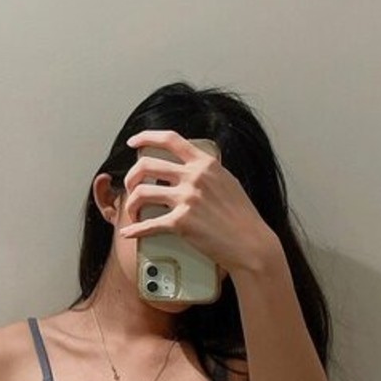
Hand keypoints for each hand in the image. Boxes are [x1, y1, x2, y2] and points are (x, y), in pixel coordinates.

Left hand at [118, 128, 280, 276]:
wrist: (251, 243)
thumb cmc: (242, 216)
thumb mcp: (228, 181)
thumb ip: (207, 172)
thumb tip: (191, 167)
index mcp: (205, 164)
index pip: (170, 139)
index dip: (146, 137)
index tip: (133, 142)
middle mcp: (194, 177)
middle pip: (146, 165)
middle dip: (130, 177)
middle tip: (130, 187)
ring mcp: (186, 199)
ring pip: (141, 193)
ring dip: (130, 204)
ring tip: (133, 212)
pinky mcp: (181, 222)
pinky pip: (148, 224)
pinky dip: (135, 230)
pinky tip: (129, 232)